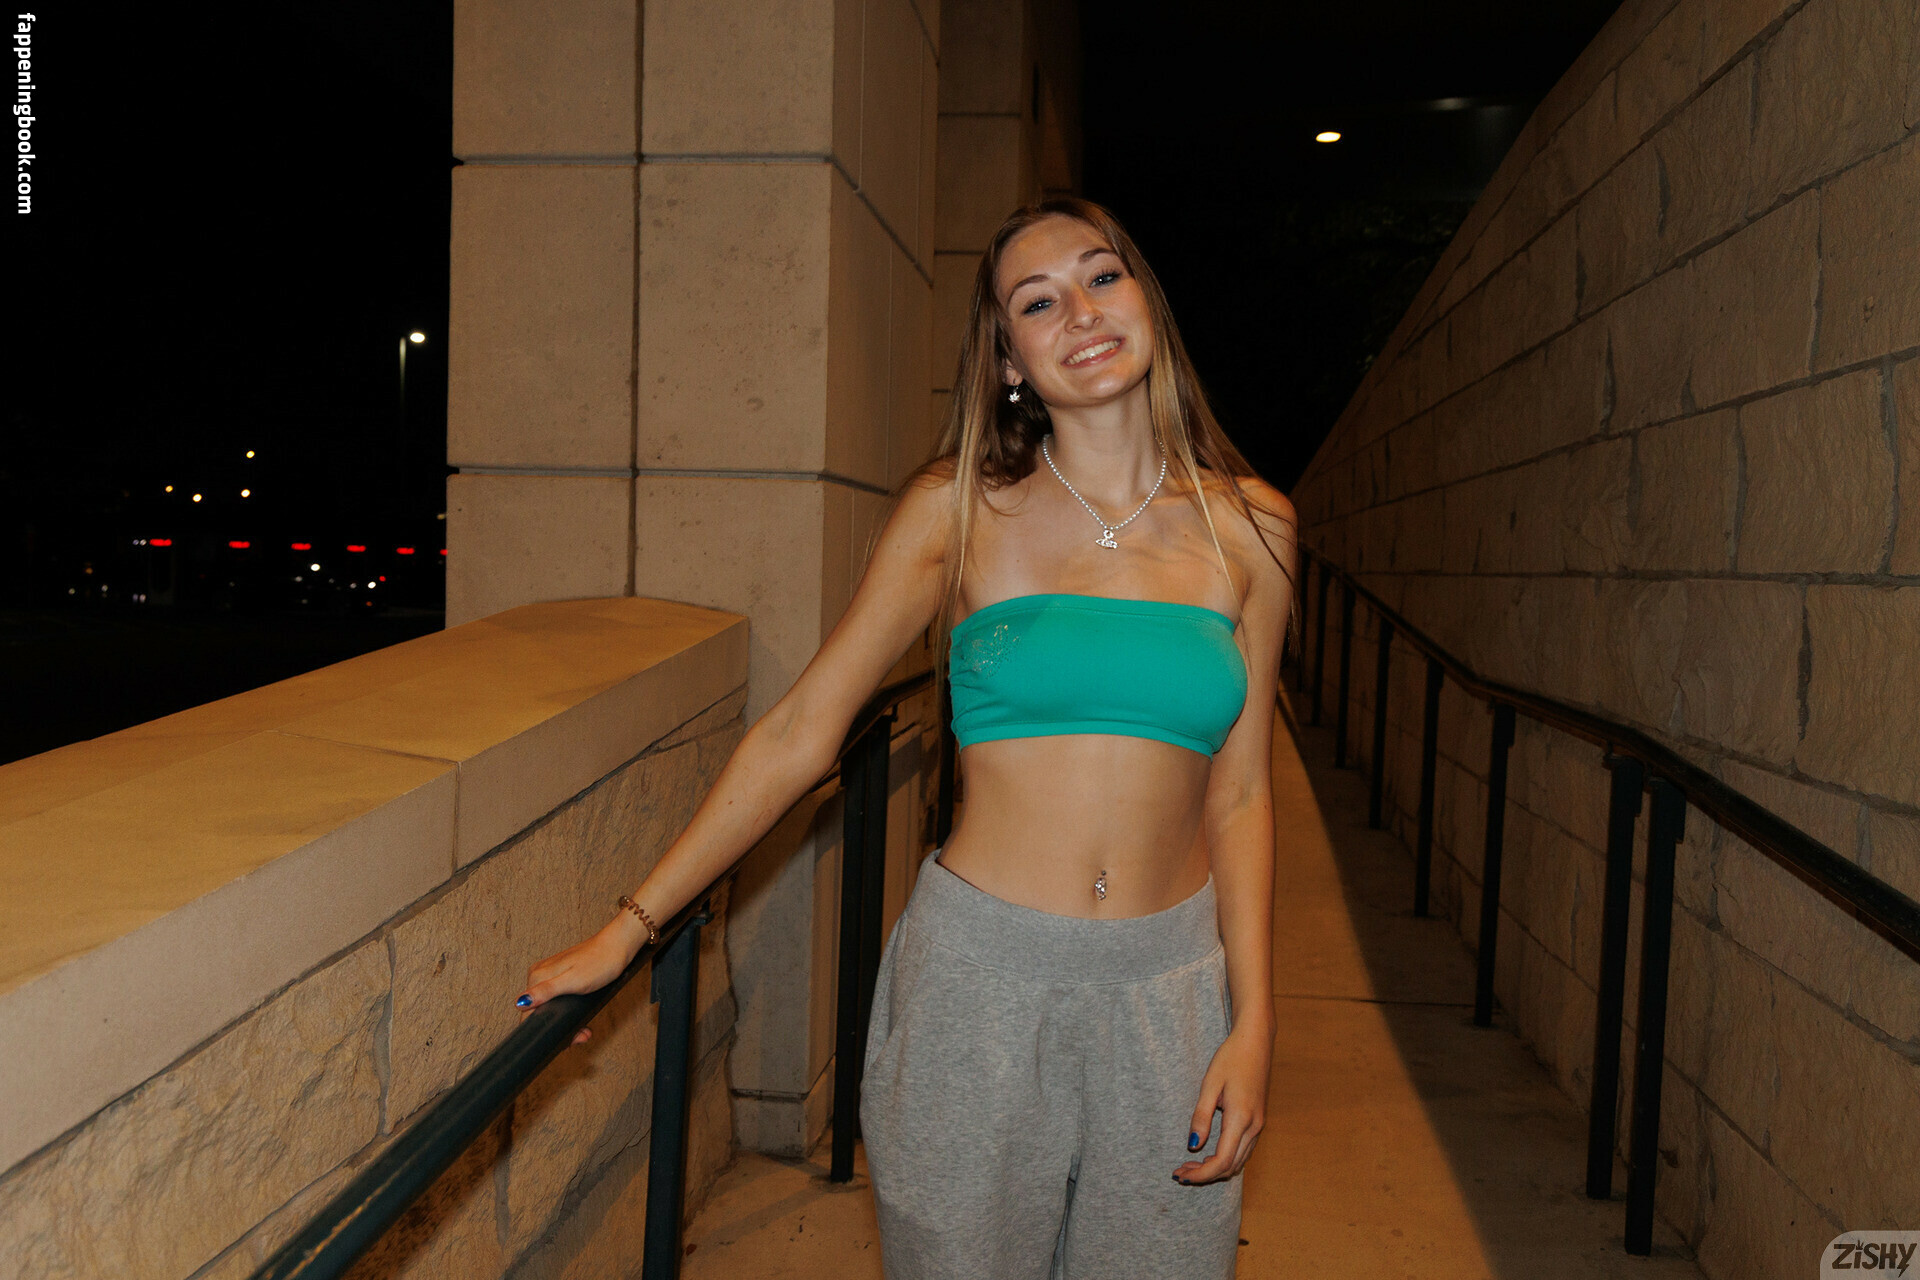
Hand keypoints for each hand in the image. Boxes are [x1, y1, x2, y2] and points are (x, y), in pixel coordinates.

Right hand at [515, 916, 645, 1046]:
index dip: (542, 1030)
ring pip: (549, 1008)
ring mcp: (550, 975)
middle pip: (539, 1012)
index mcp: (537, 976)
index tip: (565, 1040)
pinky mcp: (561, 976)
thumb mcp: (573, 980)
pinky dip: (568, 1011)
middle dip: (557, 1028)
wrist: (618, 946)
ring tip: (584, 1030)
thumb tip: (520, 1002)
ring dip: (565, 1022)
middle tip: (581, 1036)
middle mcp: (539, 975)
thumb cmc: (599, 962)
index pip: (527, 1013)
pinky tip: (581, 1016)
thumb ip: (546, 991)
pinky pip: (558, 999)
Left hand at [1173, 1022, 1270, 1183]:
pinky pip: (1244, 1150)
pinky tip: (1209, 1153)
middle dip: (1205, 1174)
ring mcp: (1259, 1124)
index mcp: (1241, 1118)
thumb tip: (1193, 1145)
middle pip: (1231, 1166)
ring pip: (1239, 1161)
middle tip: (1180, 1172)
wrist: (1256, 1041)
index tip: (1181, 1174)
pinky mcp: (1259, 1120)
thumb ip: (1201, 1116)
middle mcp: (1254, 1127)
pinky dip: (1226, 1158)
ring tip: (1190, 1164)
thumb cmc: (1231, 1058)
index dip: (1201, 1174)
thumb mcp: (1210, 1084)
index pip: (1222, 1161)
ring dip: (1216, 1168)